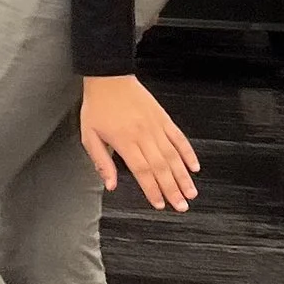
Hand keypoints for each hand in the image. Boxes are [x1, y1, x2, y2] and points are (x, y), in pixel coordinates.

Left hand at [79, 76, 199, 211]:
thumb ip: (101, 162)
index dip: (152, 190)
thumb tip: (110, 184)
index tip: (160, 204)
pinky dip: (188, 153)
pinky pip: (179, 138)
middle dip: (173, 189)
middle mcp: (143, 135)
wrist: (109, 77)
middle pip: (161, 167)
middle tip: (181, 206)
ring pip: (173, 156)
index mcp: (124, 141)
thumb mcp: (89, 136)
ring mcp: (156, 126)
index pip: (142, 171)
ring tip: (191, 192)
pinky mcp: (163, 118)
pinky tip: (194, 166)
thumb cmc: (98, 105)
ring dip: (183, 176)